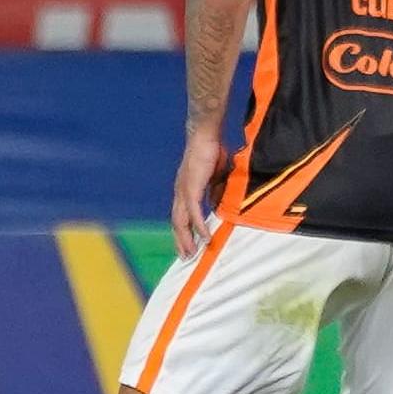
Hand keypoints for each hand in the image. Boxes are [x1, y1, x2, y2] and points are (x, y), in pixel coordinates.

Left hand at [169, 131, 223, 256]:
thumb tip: (216, 206)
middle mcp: (180, 193)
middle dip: (180, 241)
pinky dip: (199, 226)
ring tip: (192, 254)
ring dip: (187, 239)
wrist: (205, 136)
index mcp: (184, 190)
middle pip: (176, 223)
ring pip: (182, 221)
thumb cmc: (211, 153)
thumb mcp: (214, 178)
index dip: (182, 232)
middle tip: (185, 257)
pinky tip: (205, 237)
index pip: (180, 216)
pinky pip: (195, 212)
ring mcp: (184, 191)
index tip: (186, 245)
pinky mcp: (192, 188)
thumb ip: (214, 193)